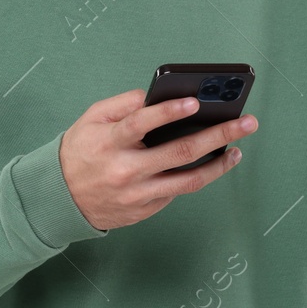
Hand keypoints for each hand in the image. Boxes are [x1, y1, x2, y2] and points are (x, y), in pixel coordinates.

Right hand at [58, 90, 257, 230]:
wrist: (61, 198)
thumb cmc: (80, 151)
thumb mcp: (91, 119)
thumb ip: (121, 105)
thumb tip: (154, 96)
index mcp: (110, 142)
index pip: (141, 123)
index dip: (168, 112)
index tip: (195, 102)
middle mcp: (126, 170)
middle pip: (179, 152)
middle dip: (218, 135)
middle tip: (246, 123)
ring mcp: (137, 194)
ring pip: (188, 181)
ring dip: (219, 165)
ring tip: (237, 149)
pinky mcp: (144, 210)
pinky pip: (176, 193)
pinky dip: (197, 177)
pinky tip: (213, 164)